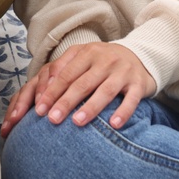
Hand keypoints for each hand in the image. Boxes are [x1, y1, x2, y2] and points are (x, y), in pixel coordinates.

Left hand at [0, 43, 155, 136]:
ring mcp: (122, 71)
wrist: (140, 56)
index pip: (64, 73)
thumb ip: (62, 70)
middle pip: (81, 82)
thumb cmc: (102, 62)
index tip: (39, 109)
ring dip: (90, 107)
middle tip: (52, 119)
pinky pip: (131, 99)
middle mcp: (103, 60)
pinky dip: (123, 112)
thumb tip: (39, 92)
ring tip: (77, 122)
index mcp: (85, 53)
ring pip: (105, 90)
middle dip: (65, 101)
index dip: (50, 91)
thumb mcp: (82, 58)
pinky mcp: (138, 84)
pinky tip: (113, 125)